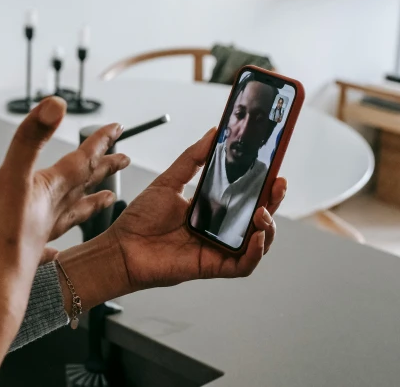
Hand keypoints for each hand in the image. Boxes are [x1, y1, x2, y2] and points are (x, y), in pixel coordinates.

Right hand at [0, 97, 129, 298]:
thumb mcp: (11, 177)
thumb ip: (30, 139)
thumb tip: (55, 106)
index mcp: (50, 190)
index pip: (83, 159)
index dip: (100, 141)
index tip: (117, 129)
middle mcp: (51, 210)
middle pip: (86, 183)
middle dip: (105, 167)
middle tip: (124, 157)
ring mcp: (41, 233)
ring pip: (74, 212)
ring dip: (91, 201)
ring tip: (106, 198)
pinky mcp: (27, 253)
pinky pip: (51, 243)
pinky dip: (58, 241)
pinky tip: (57, 248)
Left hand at [109, 128, 284, 289]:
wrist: (121, 247)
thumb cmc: (140, 219)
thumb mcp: (169, 180)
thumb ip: (192, 158)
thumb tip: (213, 133)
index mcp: (211, 209)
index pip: (246, 197)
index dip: (264, 186)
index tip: (274, 169)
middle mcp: (218, 230)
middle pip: (258, 218)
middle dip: (274, 202)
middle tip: (279, 184)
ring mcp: (218, 249)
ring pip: (258, 243)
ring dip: (268, 227)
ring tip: (263, 212)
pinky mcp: (213, 267)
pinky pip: (243, 265)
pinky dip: (255, 253)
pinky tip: (256, 237)